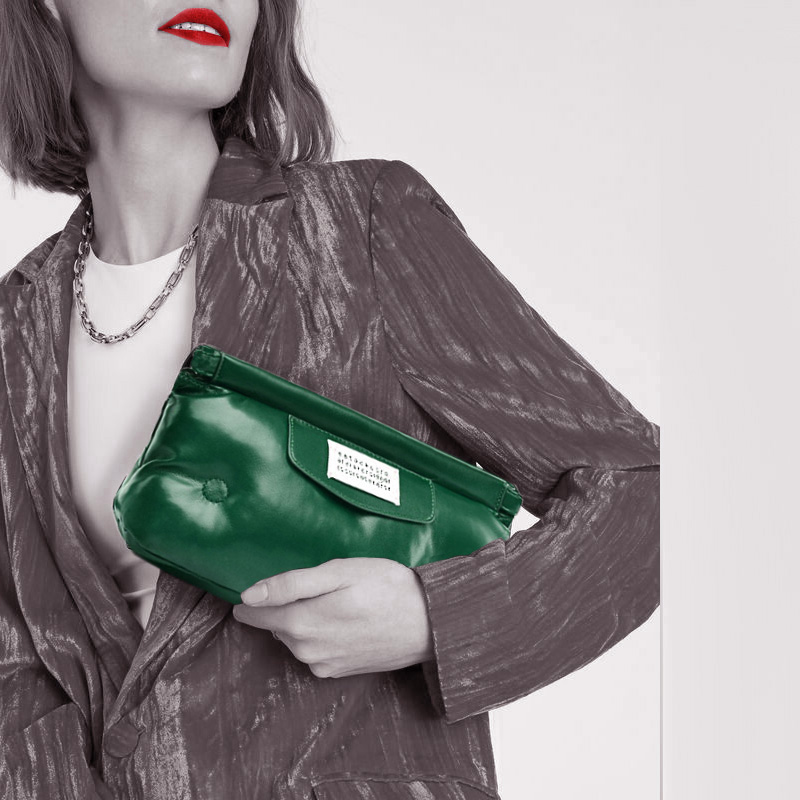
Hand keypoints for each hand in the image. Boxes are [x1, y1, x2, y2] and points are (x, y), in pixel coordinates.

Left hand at [232, 558, 434, 677]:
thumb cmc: (386, 587)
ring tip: (332, 599)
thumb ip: (292, 583)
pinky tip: (341, 619)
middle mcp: (307, 650)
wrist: (430, 623)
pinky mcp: (338, 671)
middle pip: (278, 624)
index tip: (243, 594)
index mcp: (303, 622)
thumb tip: (249, 594)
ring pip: (295, 637)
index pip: (258, 614)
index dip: (250, 601)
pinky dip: (317, 634)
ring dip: (301, 619)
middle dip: (283, 606)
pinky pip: (313, 650)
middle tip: (312, 584)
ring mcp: (323, 664)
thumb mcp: (340, 572)